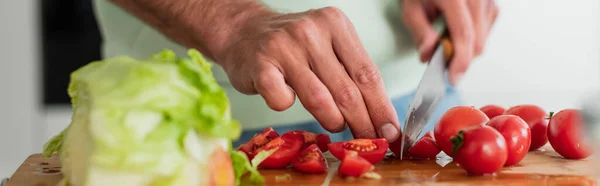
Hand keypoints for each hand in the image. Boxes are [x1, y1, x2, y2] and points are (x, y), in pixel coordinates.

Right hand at [215, 7, 400, 140]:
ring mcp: (284, 47)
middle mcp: (311, 31)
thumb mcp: (327, 47)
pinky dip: (287, 107)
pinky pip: (282, 99)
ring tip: (336, 125)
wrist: (243, 31)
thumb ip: (350, 74)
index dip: (381, 108)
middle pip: (348, 90)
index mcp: (336, 24)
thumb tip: (380, 118)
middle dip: (363, 123)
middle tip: (369, 142)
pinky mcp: (260, 65)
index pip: (368, 74)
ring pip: (320, 99)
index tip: (391, 132)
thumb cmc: (292, 46)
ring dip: (332, 120)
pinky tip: (287, 100)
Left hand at [401, 0, 498, 83]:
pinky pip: (486, 31)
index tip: (454, 78)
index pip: (464, 34)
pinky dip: (472, 37)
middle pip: (478, 42)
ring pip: (483, 39)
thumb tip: (428, 55)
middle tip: (440, 59)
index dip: (460, 60)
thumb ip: (420, 31)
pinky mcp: (492, 3)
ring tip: (445, 36)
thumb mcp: (411, 7)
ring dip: (465, 47)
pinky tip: (456, 29)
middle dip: (460, 58)